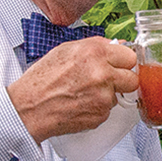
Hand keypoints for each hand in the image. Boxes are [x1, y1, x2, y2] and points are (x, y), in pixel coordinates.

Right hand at [6, 37, 137, 141]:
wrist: (29, 108)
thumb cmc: (42, 80)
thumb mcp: (65, 50)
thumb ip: (96, 46)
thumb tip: (116, 46)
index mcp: (95, 53)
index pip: (130, 56)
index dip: (123, 61)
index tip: (118, 64)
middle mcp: (102, 74)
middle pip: (132, 78)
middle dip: (122, 79)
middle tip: (106, 80)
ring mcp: (103, 97)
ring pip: (119, 95)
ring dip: (107, 94)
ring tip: (83, 92)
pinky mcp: (100, 115)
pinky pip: (107, 109)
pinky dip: (97, 107)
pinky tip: (80, 103)